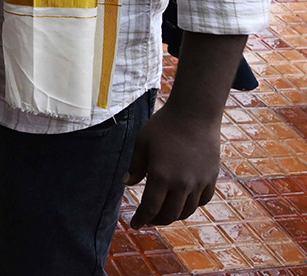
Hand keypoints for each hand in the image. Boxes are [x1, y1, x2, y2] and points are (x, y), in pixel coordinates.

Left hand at [126, 103, 220, 227]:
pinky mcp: (211, 178)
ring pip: (187, 210)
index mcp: (161, 176)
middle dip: (156, 220)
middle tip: (148, 219)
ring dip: (174, 215)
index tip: (134, 225)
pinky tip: (183, 202)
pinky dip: (192, 205)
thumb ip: (136, 165)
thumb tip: (127, 183)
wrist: (194, 114)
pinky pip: (202, 200)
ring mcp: (199, 182)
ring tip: (164, 213)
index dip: (141, 219)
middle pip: (169, 214)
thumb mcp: (142, 142)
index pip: (150, 208)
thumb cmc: (163, 126)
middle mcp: (182, 184)